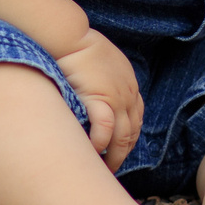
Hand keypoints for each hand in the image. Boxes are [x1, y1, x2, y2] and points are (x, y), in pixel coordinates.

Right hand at [54, 29, 143, 172]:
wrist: (69, 35)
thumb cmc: (76, 45)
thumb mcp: (98, 60)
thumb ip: (100, 78)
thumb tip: (89, 92)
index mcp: (129, 85)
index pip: (135, 119)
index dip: (127, 138)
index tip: (116, 150)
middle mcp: (128, 94)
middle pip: (132, 132)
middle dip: (122, 153)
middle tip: (110, 169)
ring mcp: (117, 98)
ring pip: (122, 137)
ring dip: (114, 156)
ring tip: (101, 169)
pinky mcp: (101, 99)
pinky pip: (105, 130)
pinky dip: (99, 144)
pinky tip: (90, 153)